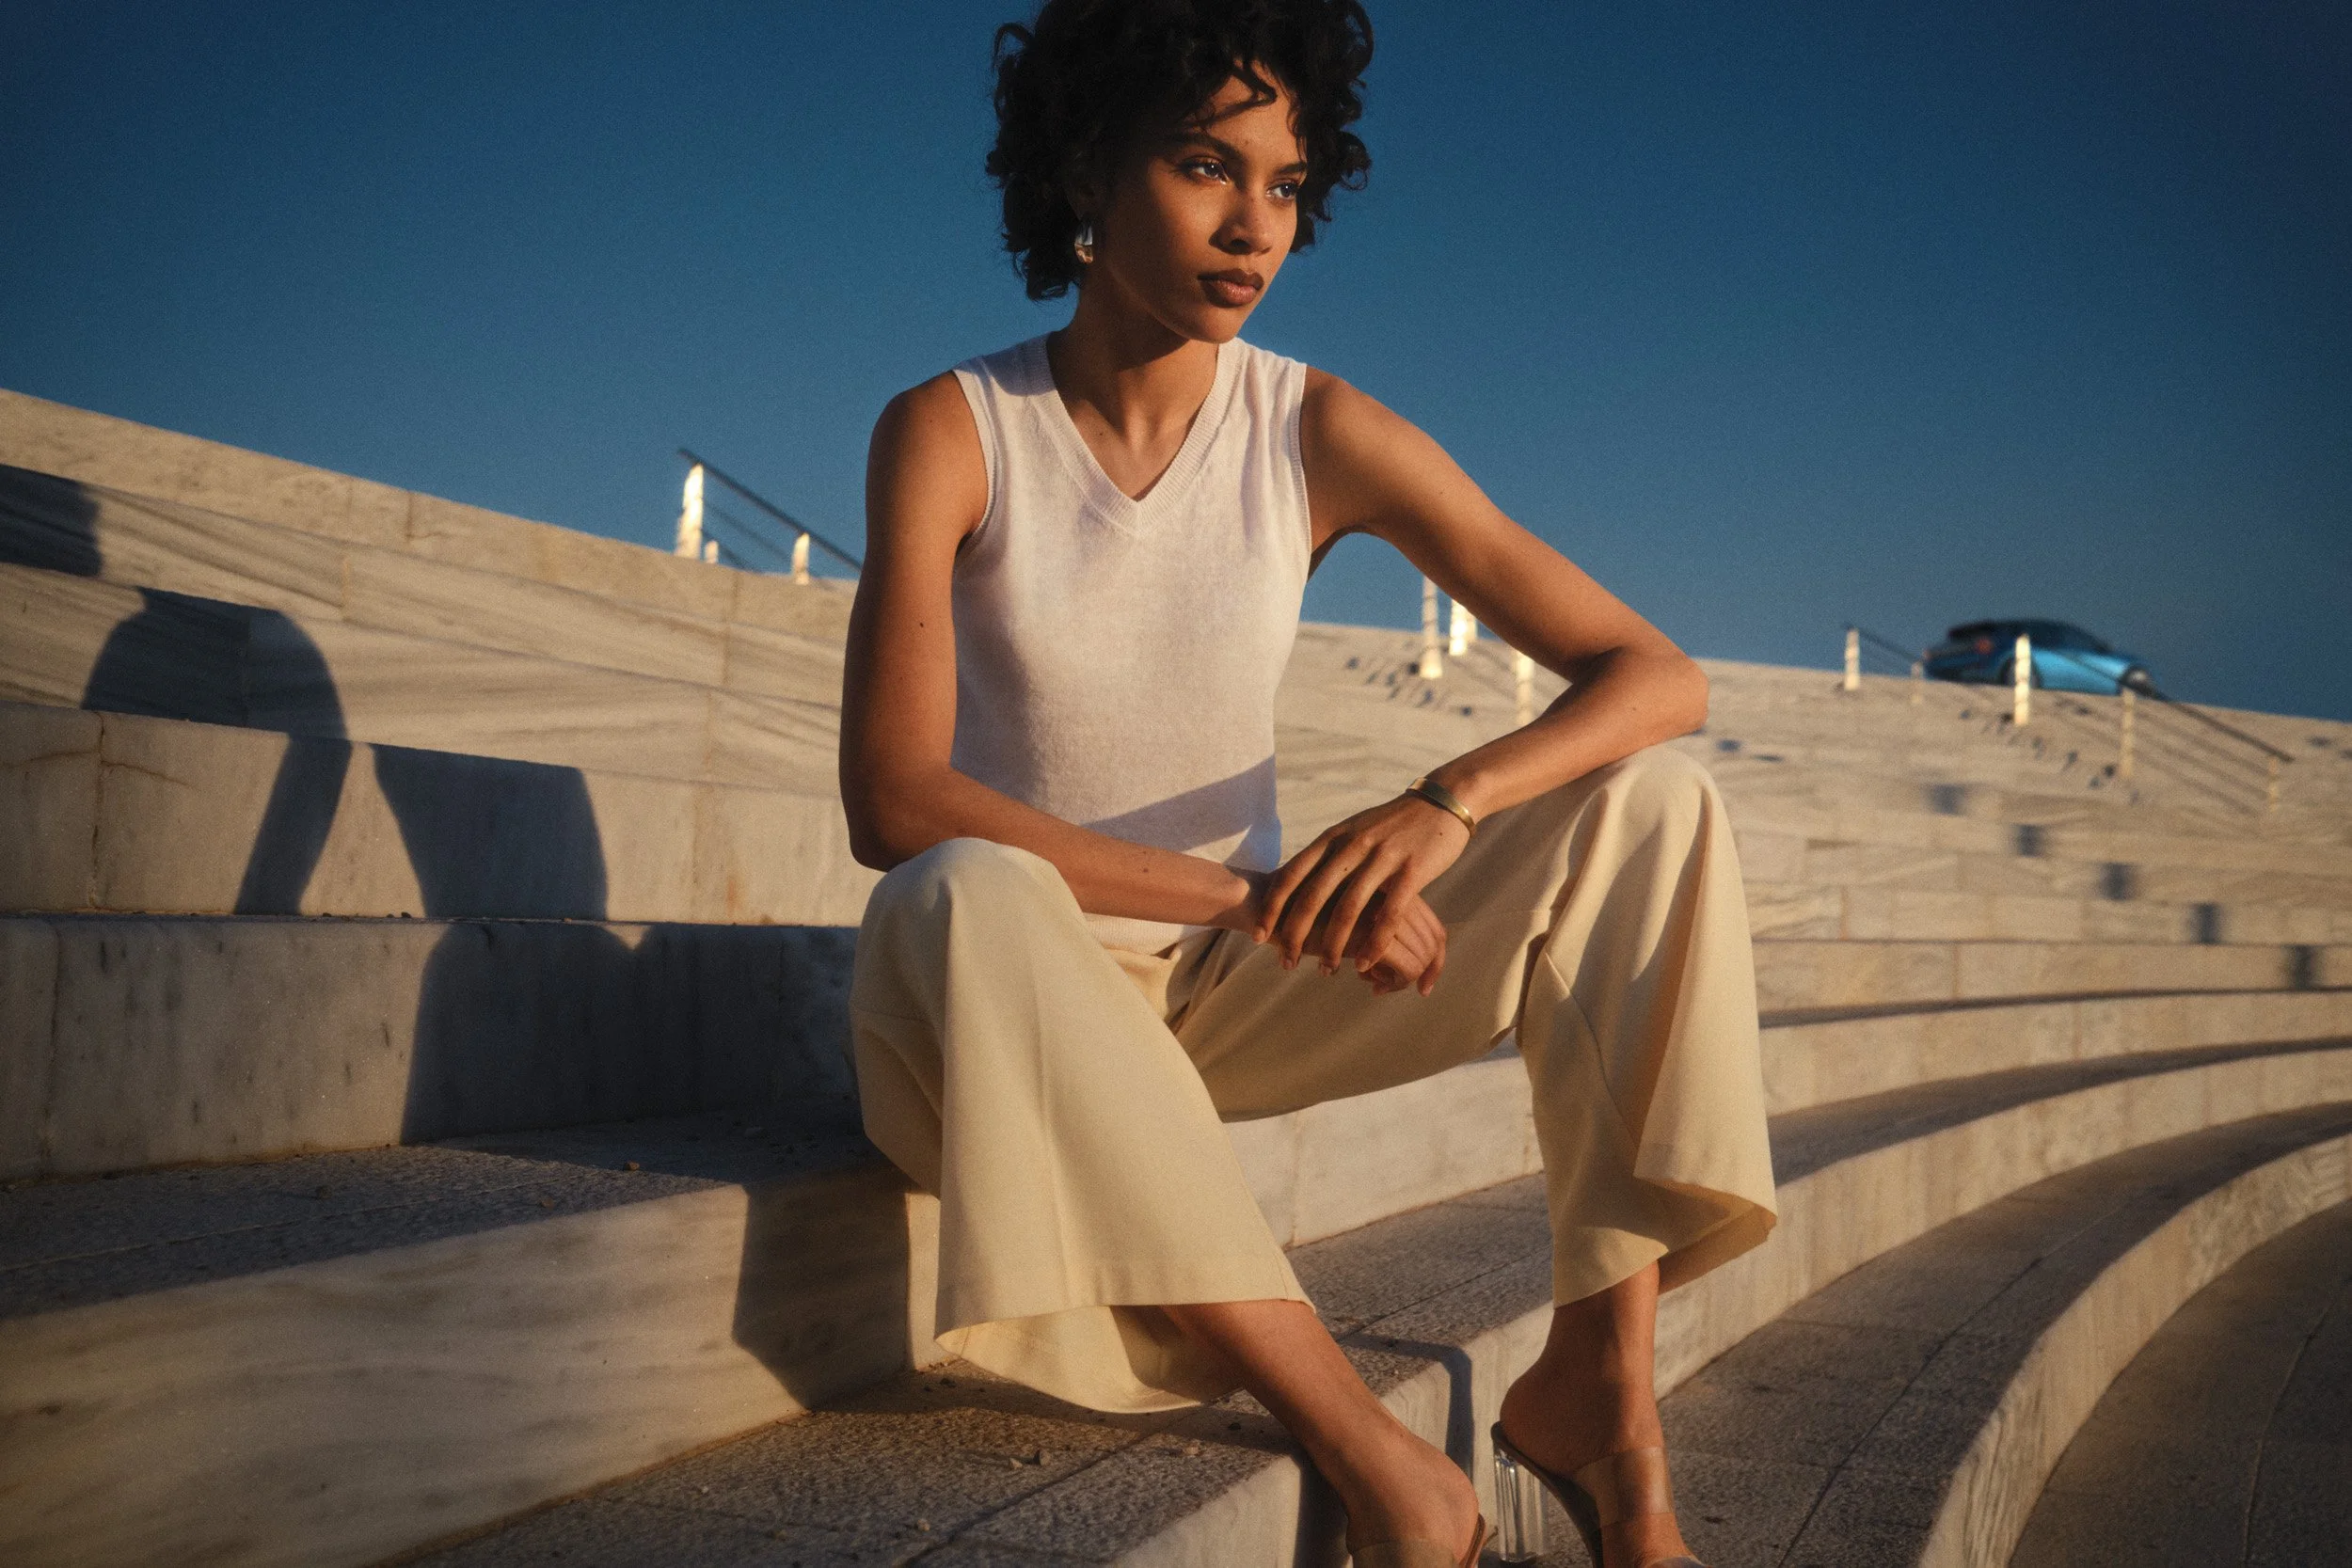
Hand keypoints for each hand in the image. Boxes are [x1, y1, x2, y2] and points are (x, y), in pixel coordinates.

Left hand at [1255, 792, 1469, 995]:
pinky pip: (1388, 915)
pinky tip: (1363, 964)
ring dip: (1334, 946)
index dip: (1273, 908)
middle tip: (1286, 963)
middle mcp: (1353, 846)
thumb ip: (1327, 854)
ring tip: (1326, 971)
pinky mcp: (1412, 872)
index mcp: (1334, 837)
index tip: (1260, 936)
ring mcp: (1382, 858)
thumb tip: (1296, 878)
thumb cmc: (1392, 824)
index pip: (1292, 875)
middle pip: (1313, 897)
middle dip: (1295, 935)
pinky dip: (1373, 944)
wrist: (1441, 804)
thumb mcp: (1353, 831)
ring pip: (1348, 910)